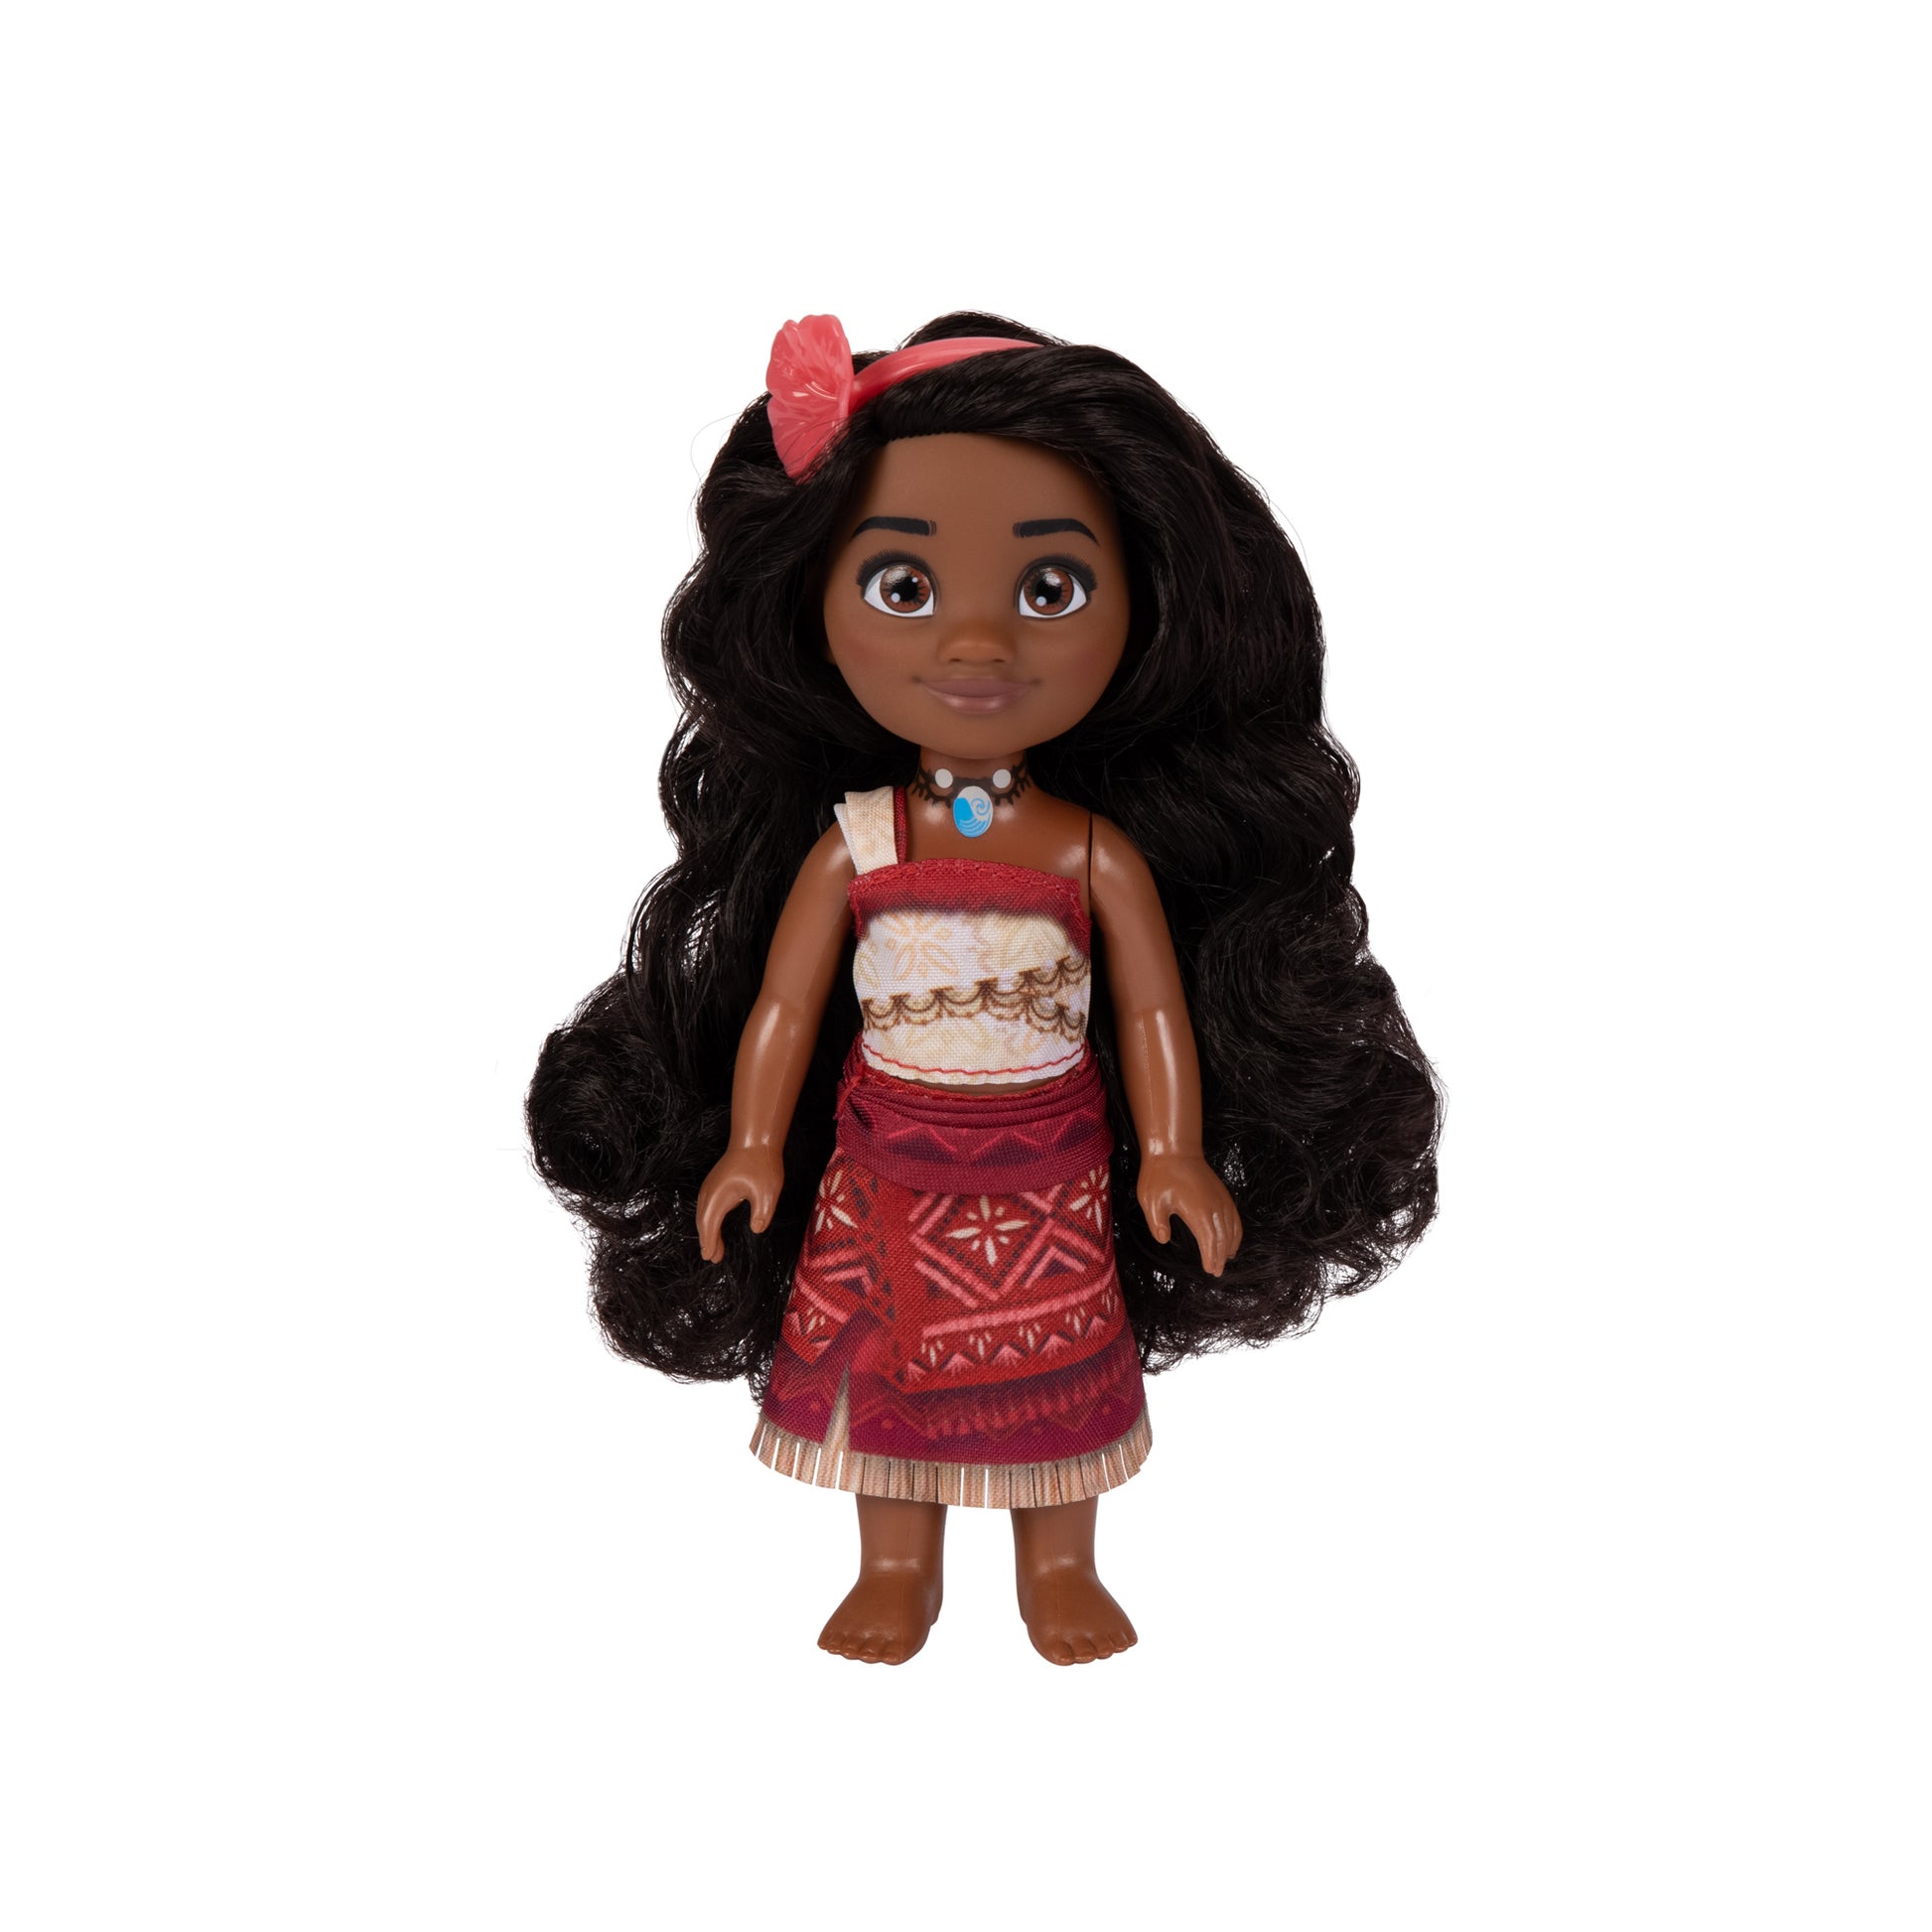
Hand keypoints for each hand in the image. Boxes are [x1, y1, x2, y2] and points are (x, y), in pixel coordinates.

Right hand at [696, 1146, 783, 1262]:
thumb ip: (762, 1212)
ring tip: (715, 1250)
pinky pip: (708, 1207)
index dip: (709, 1241)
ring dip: (707, 1231)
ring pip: (704, 1214)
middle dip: (707, 1240)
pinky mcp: (715, 1184)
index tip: (711, 1257)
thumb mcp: (768, 1191)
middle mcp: (710, 1191)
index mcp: (719, 1195)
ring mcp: (711, 1186)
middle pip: (703, 1221)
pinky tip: (716, 1228)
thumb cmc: (761, 1164)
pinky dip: (709, 1221)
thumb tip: (756, 1229)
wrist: (755, 1140)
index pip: (710, 1223)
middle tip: (714, 1258)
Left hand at [1137, 1152, 1242, 1275]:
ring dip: (1230, 1245)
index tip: (1210, 1270)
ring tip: (1225, 1260)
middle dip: (1221, 1257)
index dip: (1211, 1258)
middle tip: (1217, 1272)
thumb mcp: (1151, 1201)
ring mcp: (1221, 1199)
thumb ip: (1157, 1224)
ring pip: (1232, 1228)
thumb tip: (1164, 1239)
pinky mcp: (1223, 1193)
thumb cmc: (1161, 1174)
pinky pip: (1234, 1217)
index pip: (1210, 1242)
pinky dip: (1236, 1231)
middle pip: (1223, 1238)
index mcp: (1199, 1212)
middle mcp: (1215, 1207)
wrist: (1175, 1149)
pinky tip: (1232, 1239)